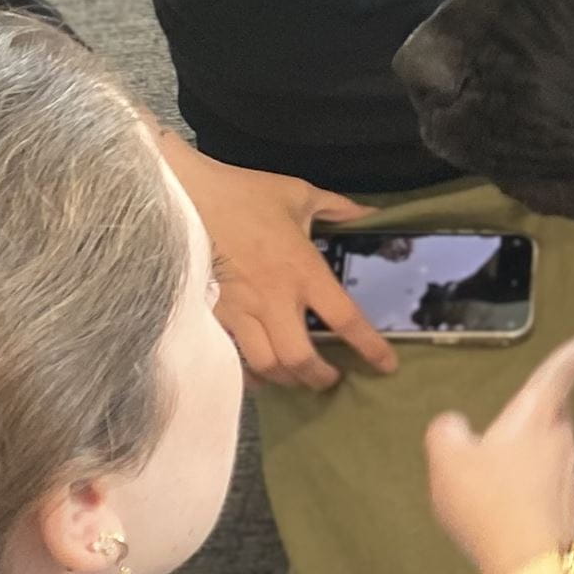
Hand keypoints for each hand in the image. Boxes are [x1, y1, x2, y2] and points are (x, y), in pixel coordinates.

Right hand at [159, 134, 397, 389]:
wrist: (186, 196)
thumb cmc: (245, 194)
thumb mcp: (299, 194)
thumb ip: (338, 208)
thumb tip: (369, 212)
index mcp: (303, 270)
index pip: (344, 319)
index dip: (370, 347)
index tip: (387, 365)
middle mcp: (274, 298)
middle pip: (300, 358)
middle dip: (319, 377)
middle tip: (331, 378)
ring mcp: (240, 310)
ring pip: (266, 365)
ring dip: (287, 378)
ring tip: (299, 376)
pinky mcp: (214, 314)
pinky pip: (234, 356)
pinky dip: (251, 372)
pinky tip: (261, 373)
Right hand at [424, 328, 573, 573]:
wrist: (527, 563)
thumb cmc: (487, 500)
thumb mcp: (447, 459)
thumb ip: (447, 431)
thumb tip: (455, 425)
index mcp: (535, 415)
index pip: (560, 372)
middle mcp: (562, 437)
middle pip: (554, 411)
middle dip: (540, 409)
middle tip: (516, 415)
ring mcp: (571, 473)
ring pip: (551, 447)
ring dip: (532, 450)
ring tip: (499, 470)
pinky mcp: (570, 504)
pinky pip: (549, 479)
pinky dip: (532, 481)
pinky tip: (509, 502)